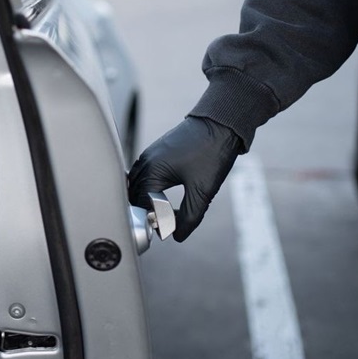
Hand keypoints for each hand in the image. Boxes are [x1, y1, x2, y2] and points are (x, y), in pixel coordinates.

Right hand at [128, 116, 239, 241]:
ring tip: (165, 212)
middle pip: (136, 195)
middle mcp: (146, 161)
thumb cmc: (212, 153)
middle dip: (149, 211)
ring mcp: (151, 154)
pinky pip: (145, 174)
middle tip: (167, 223)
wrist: (221, 123)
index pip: (143, 205)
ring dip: (148, 200)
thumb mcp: (202, 191)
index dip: (155, 220)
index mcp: (152, 171)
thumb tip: (175, 235)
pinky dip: (150, 188)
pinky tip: (163, 195)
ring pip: (139, 184)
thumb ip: (189, 217)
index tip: (171, 228)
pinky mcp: (158, 151)